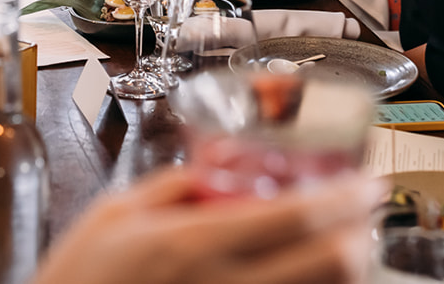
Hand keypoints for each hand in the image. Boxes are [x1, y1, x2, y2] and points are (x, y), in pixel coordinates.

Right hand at [30, 167, 383, 283]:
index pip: (294, 216)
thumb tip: (216, 170)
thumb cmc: (76, 283)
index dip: (345, 198)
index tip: (367, 184)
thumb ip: (170, 188)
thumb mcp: (111, 214)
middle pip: (327, 263)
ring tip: (348, 245)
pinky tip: (311, 277)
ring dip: (348, 269)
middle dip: (362, 233)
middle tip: (367, 213)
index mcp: (191, 244)